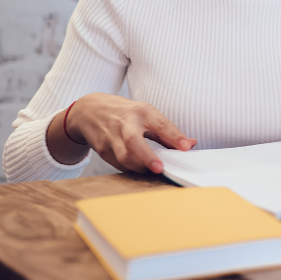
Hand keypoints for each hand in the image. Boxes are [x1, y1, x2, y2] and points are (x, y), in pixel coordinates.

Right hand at [58, 93, 195, 172]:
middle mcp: (125, 123)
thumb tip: (190, 144)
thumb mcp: (147, 114)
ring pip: (124, 156)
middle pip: (134, 141)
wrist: (90, 110)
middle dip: (147, 156)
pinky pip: (117, 164)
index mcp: (142, 112)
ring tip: (151, 170)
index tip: (187, 147)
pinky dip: (129, 169)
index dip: (175, 136)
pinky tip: (138, 169)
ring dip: (139, 167)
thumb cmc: (125, 113)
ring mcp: (111, 136)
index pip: (161, 124)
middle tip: (160, 168)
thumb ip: (168, 132)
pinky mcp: (102, 149)